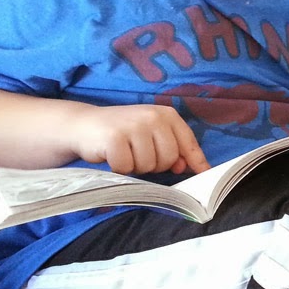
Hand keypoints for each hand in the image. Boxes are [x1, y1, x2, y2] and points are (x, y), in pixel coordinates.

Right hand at [69, 104, 210, 175]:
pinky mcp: (115, 138)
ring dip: (135, 167)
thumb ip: (170, 147)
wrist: (83, 125)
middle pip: (169, 158)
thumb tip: (185, 166)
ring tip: (124, 153)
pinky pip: (126, 168)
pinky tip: (111, 155)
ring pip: (148, 166)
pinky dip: (118, 169)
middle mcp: (153, 117)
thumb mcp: (150, 135)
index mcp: (166, 114)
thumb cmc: (122, 133)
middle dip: (155, 165)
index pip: (188, 141)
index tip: (205, 173)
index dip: (196, 160)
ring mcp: (134, 126)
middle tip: (138, 155)